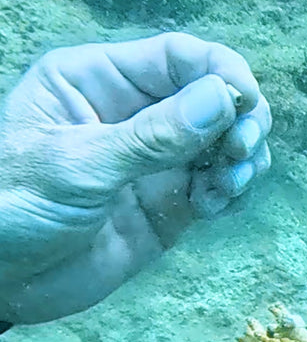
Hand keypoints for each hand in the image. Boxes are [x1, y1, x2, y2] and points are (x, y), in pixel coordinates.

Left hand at [0, 32, 271, 323]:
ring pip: (227, 144)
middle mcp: (135, 115)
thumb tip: (223, 99)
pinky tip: (214, 209)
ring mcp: (158, 163)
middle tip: (240, 156)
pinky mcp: (173, 206)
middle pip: (214, 98)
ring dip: (243, 163)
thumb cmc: (15, 208)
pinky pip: (221, 188)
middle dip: (241, 123)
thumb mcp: (80, 166)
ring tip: (225, 190)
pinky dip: (233, 195)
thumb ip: (152, 136)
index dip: (222, 75)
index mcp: (99, 81)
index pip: (178, 58)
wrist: (6, 283)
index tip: (248, 108)